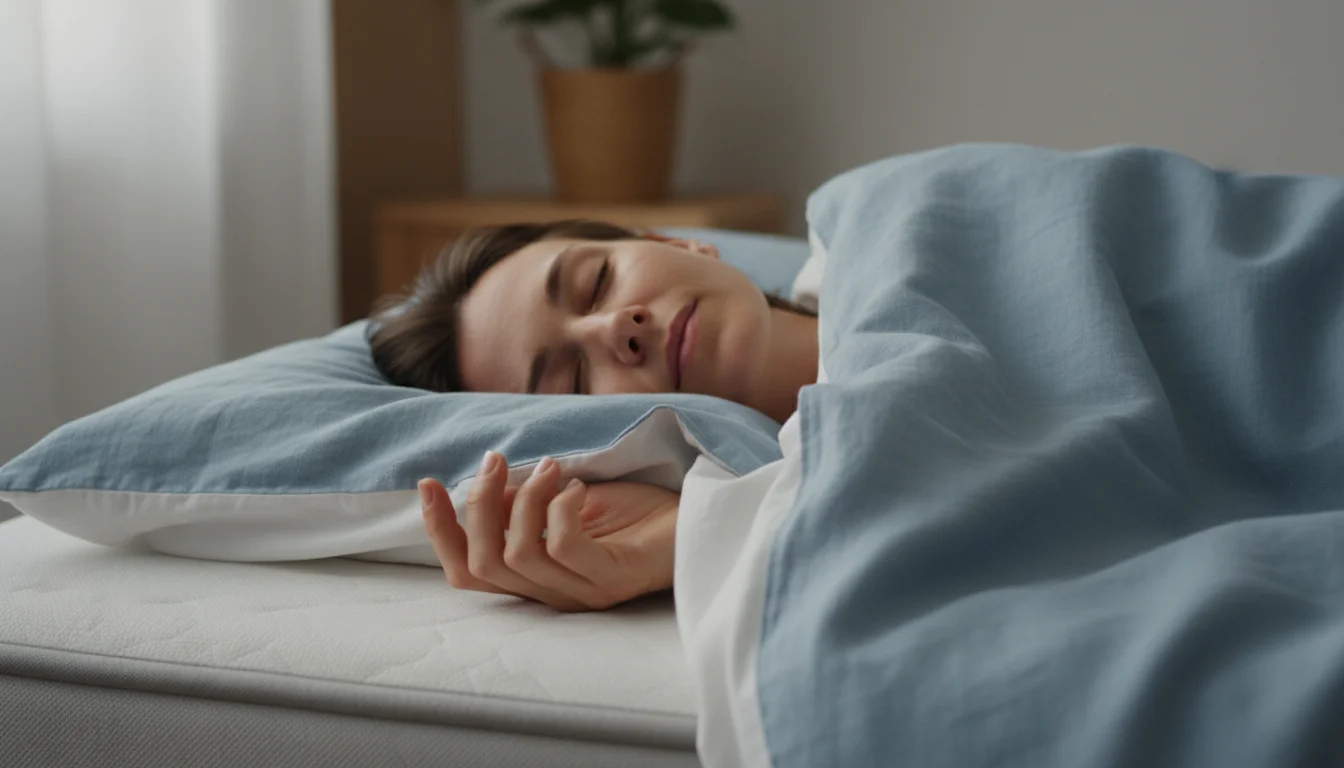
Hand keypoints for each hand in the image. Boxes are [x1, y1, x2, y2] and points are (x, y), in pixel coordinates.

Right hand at [418, 451, 678, 611]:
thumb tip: (482, 485)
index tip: (430, 482)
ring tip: (554, 467)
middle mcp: (553, 594)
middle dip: (478, 505)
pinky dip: (561, 509)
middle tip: (497, 460)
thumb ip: (525, 501)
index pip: (466, 572)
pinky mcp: (613, 580)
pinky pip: (565, 549)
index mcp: (537, 578)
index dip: (439, 530)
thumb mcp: (568, 499)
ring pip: (517, 556)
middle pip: (482, 565)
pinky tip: (580, 487)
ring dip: (524, 500)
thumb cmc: (639, 512)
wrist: (700, 520)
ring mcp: (583, 592)